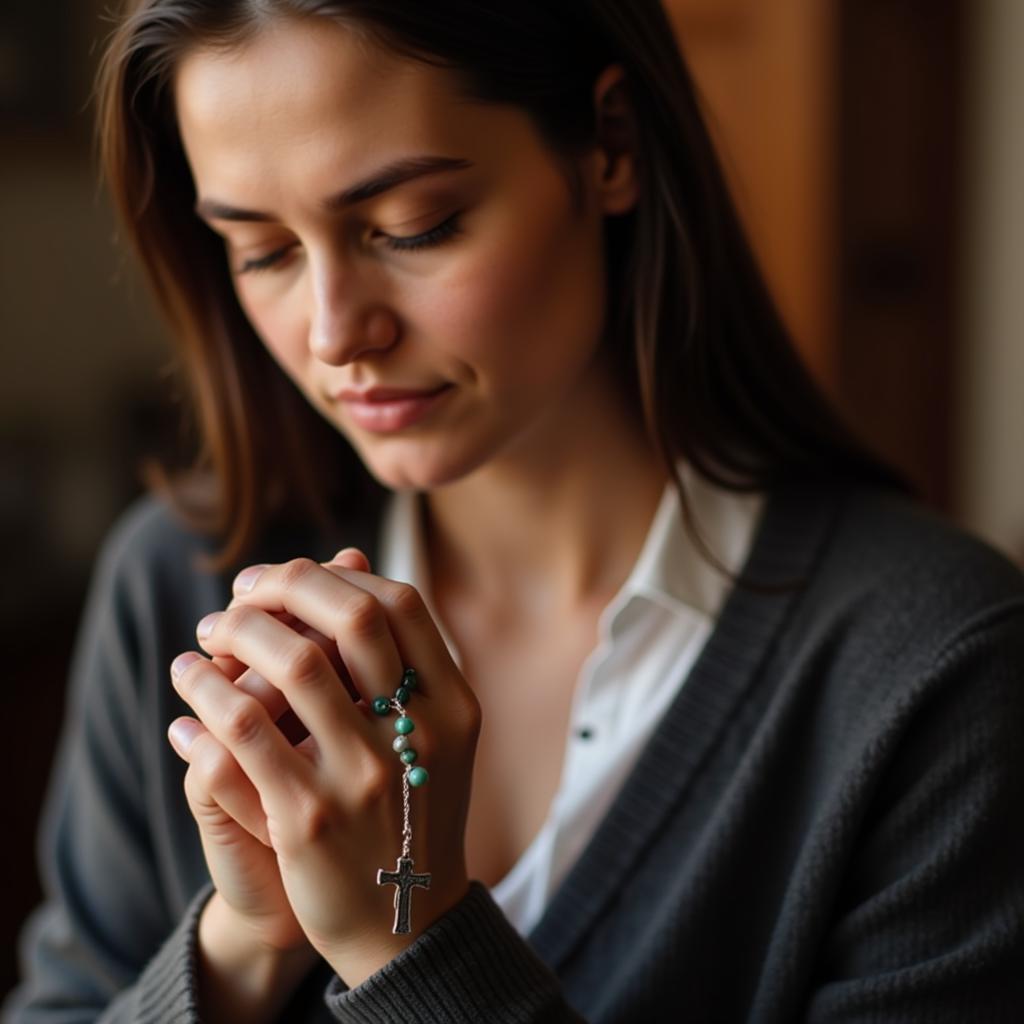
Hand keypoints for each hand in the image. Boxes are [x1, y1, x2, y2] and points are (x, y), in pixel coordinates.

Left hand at [170, 551, 480, 982]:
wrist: (405, 925)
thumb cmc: (412, 813)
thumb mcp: (435, 738)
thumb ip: (405, 661)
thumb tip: (350, 564)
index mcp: (453, 704)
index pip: (400, 605)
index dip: (339, 578)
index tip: (292, 579)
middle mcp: (418, 732)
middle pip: (351, 619)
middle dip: (287, 585)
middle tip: (243, 590)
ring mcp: (365, 775)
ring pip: (294, 663)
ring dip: (239, 629)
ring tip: (209, 629)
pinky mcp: (309, 817)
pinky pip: (245, 730)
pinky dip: (208, 691)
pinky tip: (189, 682)